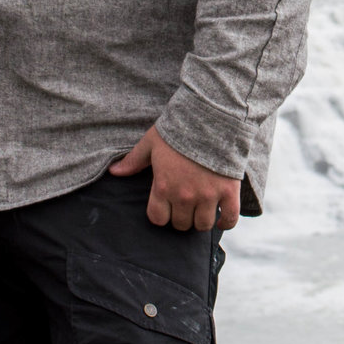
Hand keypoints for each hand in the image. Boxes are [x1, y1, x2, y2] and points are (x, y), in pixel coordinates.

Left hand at [109, 126, 241, 231]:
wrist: (211, 118)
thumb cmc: (179, 129)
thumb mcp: (151, 143)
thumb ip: (133, 161)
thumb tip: (114, 172)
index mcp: (163, 186)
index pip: (158, 218)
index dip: (161, 215)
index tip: (165, 208)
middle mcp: (184, 196)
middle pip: (180, 224)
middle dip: (180, 218)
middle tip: (184, 207)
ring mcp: (208, 196)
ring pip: (202, 225)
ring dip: (200, 221)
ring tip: (201, 210)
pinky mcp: (229, 192)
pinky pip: (230, 218)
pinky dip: (226, 222)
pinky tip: (221, 218)